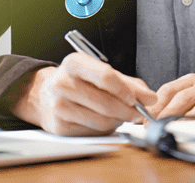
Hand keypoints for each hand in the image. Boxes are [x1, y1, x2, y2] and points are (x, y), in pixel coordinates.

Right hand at [9, 53, 156, 135]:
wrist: (45, 95)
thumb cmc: (78, 81)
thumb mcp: (98, 72)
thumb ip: (127, 82)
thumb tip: (150, 98)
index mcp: (74, 63)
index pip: (105, 76)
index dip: (126, 90)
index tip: (140, 99)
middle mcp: (63, 83)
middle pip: (106, 102)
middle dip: (129, 110)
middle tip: (140, 113)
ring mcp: (59, 106)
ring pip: (102, 120)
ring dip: (119, 121)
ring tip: (122, 116)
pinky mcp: (59, 127)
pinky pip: (93, 131)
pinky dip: (105, 129)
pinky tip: (106, 121)